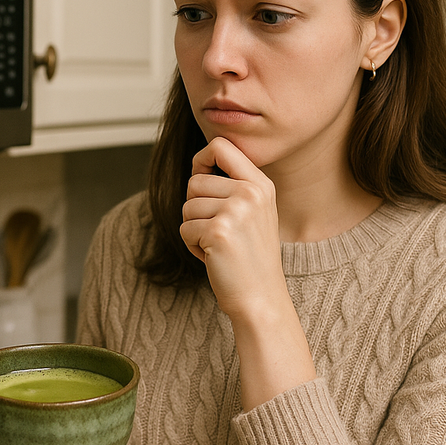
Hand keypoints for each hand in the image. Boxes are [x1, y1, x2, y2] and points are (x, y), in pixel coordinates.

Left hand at [180, 137, 284, 322]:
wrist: (260, 297)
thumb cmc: (250, 256)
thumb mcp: (253, 212)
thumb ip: (232, 186)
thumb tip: (197, 168)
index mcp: (261, 184)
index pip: (221, 146)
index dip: (201, 159)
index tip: (199, 177)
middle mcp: (251, 193)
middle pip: (195, 181)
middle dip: (195, 207)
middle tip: (217, 230)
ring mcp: (236, 212)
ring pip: (187, 207)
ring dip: (194, 229)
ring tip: (217, 245)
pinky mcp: (218, 232)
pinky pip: (184, 229)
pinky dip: (191, 246)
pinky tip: (213, 257)